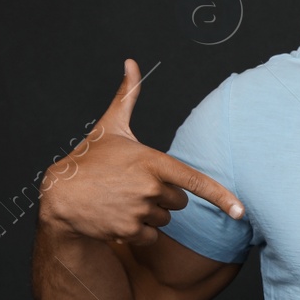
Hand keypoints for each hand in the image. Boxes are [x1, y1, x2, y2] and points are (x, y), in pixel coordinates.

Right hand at [39, 59, 244, 244]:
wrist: (59, 194)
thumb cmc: (89, 158)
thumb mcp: (110, 126)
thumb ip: (128, 95)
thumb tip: (132, 62)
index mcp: (151, 161)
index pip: (194, 180)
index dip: (221, 196)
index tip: (240, 211)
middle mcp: (149, 187)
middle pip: (179, 201)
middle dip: (163, 196)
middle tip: (135, 186)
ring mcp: (139, 211)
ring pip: (165, 219)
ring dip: (150, 214)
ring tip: (123, 200)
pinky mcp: (128, 232)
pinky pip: (151, 237)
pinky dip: (139, 233)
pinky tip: (119, 218)